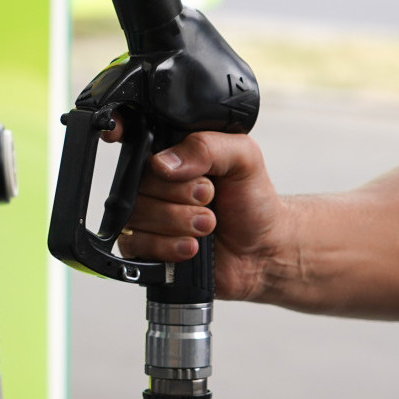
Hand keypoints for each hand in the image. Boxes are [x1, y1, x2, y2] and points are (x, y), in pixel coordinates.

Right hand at [116, 131, 283, 301]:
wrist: (262, 251)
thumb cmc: (252, 202)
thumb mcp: (244, 158)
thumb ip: (207, 147)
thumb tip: (164, 162)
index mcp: (174, 156)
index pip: (143, 150)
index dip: (160, 164)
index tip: (200, 180)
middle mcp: (157, 185)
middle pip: (139, 186)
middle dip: (180, 197)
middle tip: (209, 201)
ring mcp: (149, 216)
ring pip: (137, 215)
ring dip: (179, 223)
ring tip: (207, 225)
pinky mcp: (147, 247)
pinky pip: (136, 244)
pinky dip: (168, 246)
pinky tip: (192, 246)